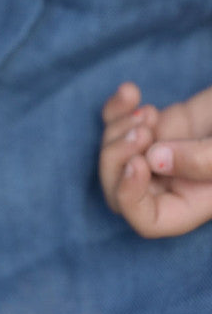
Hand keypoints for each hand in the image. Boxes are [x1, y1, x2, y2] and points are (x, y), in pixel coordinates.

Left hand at [99, 81, 211, 237]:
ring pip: (112, 153)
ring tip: (146, 113)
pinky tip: (132, 92)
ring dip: (117, 129)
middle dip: (116, 157)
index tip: (137, 163)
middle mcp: (172, 183)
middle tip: (141, 131)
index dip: (130, 198)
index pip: (147, 221)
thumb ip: (203, 160)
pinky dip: (116, 107)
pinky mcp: (153, 126)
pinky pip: (116, 122)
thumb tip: (154, 160)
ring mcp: (159, 154)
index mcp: (195, 203)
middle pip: (117, 186)